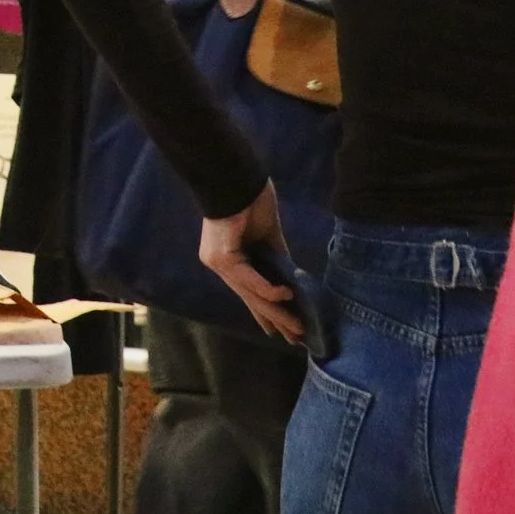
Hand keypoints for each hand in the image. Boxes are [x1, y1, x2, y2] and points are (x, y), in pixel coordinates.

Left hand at [199, 181, 304, 344]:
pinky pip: (248, 279)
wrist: (235, 176)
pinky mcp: (222, 256)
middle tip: (294, 337)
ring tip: (296, 327)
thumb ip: (275, 257)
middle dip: (274, 318)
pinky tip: (285, 296)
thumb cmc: (251, 198)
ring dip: (276, 311)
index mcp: (228, 258)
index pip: (247, 291)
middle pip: (249, 298)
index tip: (278, 332)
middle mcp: (219, 264)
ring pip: (250, 293)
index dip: (264, 312)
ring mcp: (218, 262)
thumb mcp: (267, 233)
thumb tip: (289, 280)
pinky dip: (267, 288)